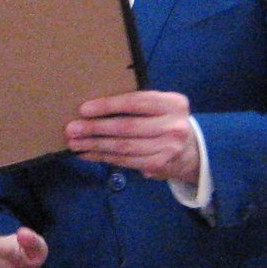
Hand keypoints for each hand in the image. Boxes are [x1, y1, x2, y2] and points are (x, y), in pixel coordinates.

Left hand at [64, 90, 199, 184]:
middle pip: (127, 127)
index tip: (84, 109)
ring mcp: (168, 148)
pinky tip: (88, 154)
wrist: (194, 151)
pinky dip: (103, 157)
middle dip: (95, 128)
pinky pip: (125, 161)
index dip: (108, 105)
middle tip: (72, 129)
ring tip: (75, 143)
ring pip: (124, 147)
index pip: (136, 102)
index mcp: (173, 103)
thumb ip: (139, 105)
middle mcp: (174, 125)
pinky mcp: (159, 165)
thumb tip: (95, 110)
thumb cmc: (167, 122)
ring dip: (95, 145)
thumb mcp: (162, 106)